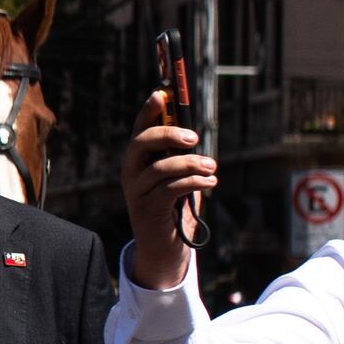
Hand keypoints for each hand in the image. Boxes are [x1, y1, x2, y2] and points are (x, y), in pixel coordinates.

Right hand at [120, 88, 212, 288]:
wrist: (164, 250)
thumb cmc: (173, 209)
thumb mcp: (176, 179)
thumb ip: (179, 158)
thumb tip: (192, 135)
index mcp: (137, 161)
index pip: (139, 129)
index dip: (149, 110)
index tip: (163, 93)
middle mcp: (131, 173)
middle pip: (141, 142)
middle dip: (167, 133)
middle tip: (193, 137)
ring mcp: (136, 192)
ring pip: (161, 167)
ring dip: (191, 164)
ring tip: (212, 167)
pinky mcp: (148, 209)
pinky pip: (171, 188)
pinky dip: (194, 182)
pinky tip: (210, 182)